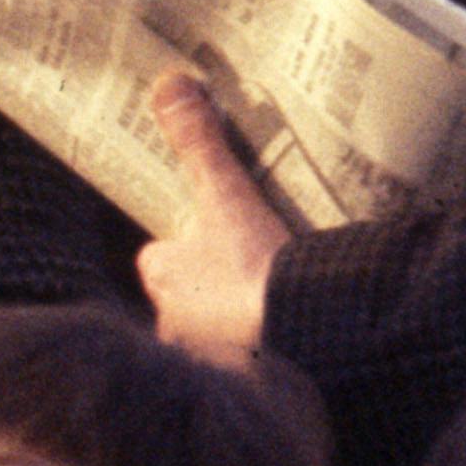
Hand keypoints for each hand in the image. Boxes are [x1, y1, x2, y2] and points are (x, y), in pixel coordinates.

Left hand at [130, 74, 280, 363]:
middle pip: (190, 295)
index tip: (215, 232)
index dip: (184, 244)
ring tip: (278, 295)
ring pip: (216, 329)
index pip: (161, 258)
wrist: (305, 335)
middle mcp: (173, 323)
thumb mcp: (226, 194)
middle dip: (215, 282)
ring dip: (239, 317)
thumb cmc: (254, 267)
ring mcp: (208, 355)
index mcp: (162, 279)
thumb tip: (169, 84)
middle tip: (254, 261)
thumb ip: (198, 142)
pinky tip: (293, 333)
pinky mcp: (245, 381)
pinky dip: (265, 347)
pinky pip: (249, 358)